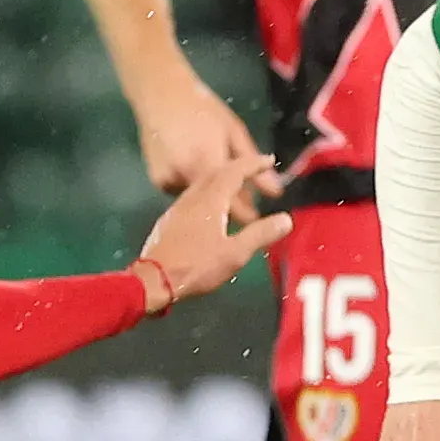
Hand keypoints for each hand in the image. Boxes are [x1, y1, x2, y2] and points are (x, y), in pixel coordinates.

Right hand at [134, 70, 264, 210]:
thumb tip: (276, 193)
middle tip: (241, 191)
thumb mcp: (234, 132)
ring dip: (210, 195)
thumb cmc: (203, 108)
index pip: (234, 209)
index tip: (259, 216)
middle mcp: (186, 179)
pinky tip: (190, 164)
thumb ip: (254, 165)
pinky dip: (192, 185)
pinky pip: (183, 193)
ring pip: (199, 202)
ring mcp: (168, 182)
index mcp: (209, 165)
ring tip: (210, 165)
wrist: (159, 93)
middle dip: (230, 206)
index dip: (249, 216)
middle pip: (216, 211)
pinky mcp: (158, 182)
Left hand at [135, 152, 289, 306]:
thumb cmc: (196, 266)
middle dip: (238, 167)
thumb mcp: (235, 254)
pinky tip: (212, 211)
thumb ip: (260, 234)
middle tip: (255, 170)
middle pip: (216, 173)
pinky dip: (209, 195)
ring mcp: (178, 208)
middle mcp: (193, 197)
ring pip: (202, 185)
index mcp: (210, 199)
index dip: (253, 164)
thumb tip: (286, 219)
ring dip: (222, 181)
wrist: (153, 280)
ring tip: (237, 190)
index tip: (268, 160)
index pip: (234, 171)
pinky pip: (193, 198)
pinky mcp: (169, 221)